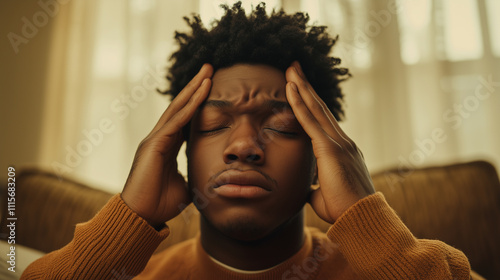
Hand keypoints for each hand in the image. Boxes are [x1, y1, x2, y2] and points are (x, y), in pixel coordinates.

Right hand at [121, 64, 212, 226]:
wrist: (141, 217)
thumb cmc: (160, 203)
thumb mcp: (185, 185)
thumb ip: (193, 173)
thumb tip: (210, 173)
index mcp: (167, 146)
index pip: (185, 119)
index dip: (198, 103)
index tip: (211, 89)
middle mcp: (160, 138)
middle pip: (180, 107)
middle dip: (195, 87)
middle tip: (209, 69)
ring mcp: (155, 139)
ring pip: (178, 108)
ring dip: (194, 89)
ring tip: (207, 72)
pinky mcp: (154, 144)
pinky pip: (176, 120)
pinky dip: (191, 105)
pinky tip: (202, 91)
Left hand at [285, 61, 374, 222]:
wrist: (361, 218)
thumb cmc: (344, 210)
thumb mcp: (321, 195)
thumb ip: (313, 186)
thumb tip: (304, 189)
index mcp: (340, 150)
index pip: (321, 120)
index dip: (310, 102)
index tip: (300, 87)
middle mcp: (340, 141)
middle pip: (319, 107)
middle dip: (305, 86)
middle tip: (294, 67)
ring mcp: (337, 143)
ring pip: (315, 108)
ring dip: (301, 87)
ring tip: (291, 69)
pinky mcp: (330, 149)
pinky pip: (310, 121)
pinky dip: (299, 103)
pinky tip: (291, 89)